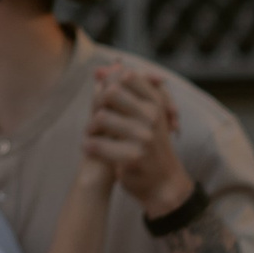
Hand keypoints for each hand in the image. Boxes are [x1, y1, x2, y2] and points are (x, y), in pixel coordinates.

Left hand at [83, 62, 194, 217]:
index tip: (103, 100)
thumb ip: (122, 91)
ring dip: (89, 128)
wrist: (164, 182)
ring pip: (102, 117)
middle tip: (95, 121)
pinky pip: (98, 144)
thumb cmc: (149, 145)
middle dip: (96, 105)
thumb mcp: (144, 115)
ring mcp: (144, 136)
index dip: (109, 83)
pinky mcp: (133, 157)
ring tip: (90, 135)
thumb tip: (98, 69)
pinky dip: (89, 146)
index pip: (127, 76)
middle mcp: (152, 116)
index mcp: (155, 102)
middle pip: (111, 92)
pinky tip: (89, 149)